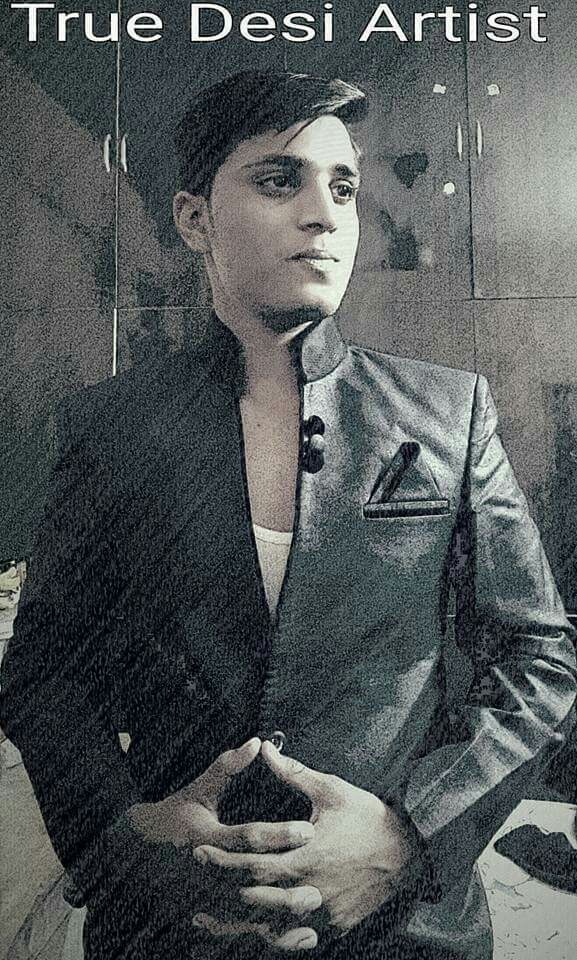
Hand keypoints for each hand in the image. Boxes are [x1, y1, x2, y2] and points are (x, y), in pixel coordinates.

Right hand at [126, 737, 320, 950]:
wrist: (133, 855)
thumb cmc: (173, 816)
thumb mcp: (198, 789)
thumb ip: (228, 768)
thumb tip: (257, 743)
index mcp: (204, 837)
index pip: (247, 836)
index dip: (278, 834)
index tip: (309, 830)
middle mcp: (204, 871)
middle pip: (251, 878)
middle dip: (285, 879)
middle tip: (319, 878)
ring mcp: (202, 897)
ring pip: (248, 910)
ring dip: (281, 911)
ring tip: (315, 905)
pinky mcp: (205, 914)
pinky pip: (240, 929)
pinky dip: (268, 934)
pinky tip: (298, 936)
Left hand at [193, 741, 423, 943]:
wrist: (410, 855)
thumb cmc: (369, 817)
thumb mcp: (331, 790)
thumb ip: (294, 773)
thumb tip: (265, 748)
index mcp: (306, 856)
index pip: (252, 863)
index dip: (222, 860)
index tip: (199, 852)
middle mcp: (310, 891)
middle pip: (253, 898)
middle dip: (220, 891)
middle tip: (194, 887)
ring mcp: (321, 915)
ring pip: (268, 927)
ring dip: (236, 924)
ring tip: (207, 918)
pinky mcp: (332, 928)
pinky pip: (293, 941)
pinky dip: (269, 939)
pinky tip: (250, 935)